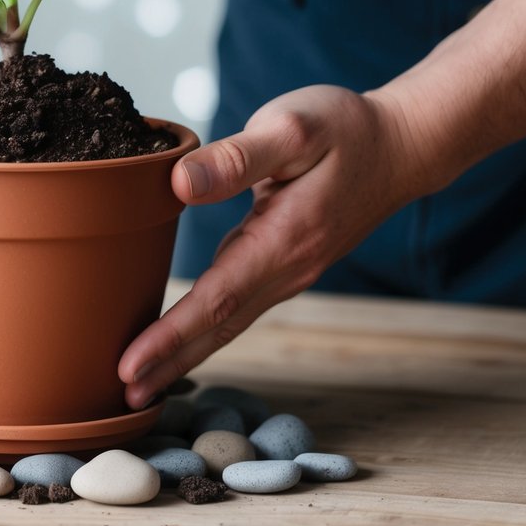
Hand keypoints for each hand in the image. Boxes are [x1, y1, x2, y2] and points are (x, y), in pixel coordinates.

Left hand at [118, 85, 430, 408]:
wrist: (402, 147)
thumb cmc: (345, 130)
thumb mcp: (292, 129)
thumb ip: (236, 158)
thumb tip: (180, 185)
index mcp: (283, 239)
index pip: (216, 299)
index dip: (170, 336)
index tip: (129, 365)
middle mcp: (287, 268)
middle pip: (219, 327)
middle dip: (169, 363)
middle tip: (123, 395)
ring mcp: (290, 272)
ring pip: (229, 322)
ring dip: (184, 354)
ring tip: (141, 382)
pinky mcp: (287, 265)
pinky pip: (239, 308)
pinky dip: (206, 331)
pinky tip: (182, 341)